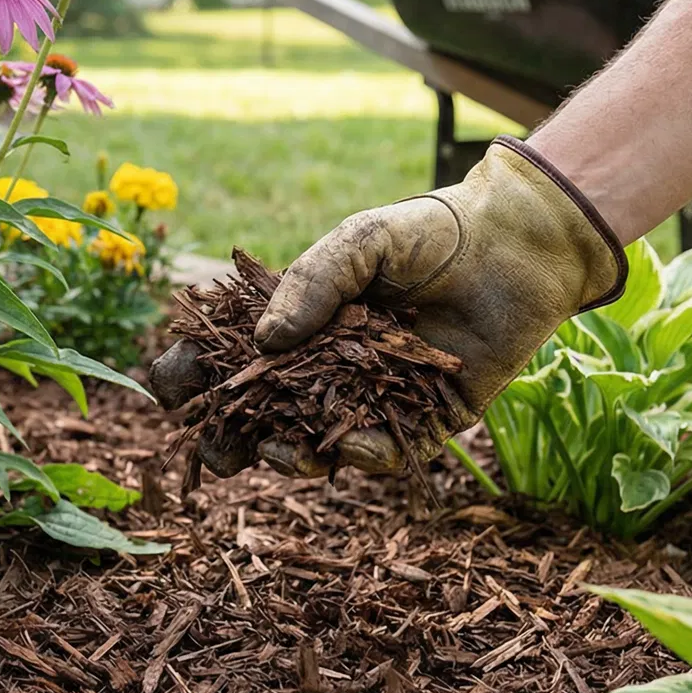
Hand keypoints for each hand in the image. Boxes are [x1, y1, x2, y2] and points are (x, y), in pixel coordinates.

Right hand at [150, 135, 625, 476]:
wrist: (517, 245)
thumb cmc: (432, 233)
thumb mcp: (361, 241)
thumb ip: (312, 281)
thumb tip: (266, 341)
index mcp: (299, 323)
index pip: (231, 361)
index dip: (194, 379)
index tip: (174, 390)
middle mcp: (327, 368)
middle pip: (262, 419)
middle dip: (235, 443)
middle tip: (226, 453)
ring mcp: (371, 398)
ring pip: (316, 447)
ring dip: (295, 459)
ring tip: (295, 457)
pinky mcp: (423, 420)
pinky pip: (386, 453)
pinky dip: (369, 455)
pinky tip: (364, 447)